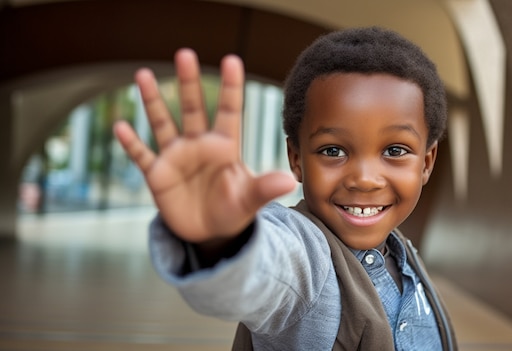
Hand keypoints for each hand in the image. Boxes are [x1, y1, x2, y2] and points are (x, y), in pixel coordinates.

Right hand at [114, 49, 295, 243]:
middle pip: (193, 108)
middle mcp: (199, 145)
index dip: (231, 87)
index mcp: (225, 146)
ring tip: (143, 74)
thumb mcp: (250, 200)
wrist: (210, 232)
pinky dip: (131, 143)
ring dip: (153, 101)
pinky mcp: (158, 174)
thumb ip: (265, 188)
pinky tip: (120, 126)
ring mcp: (176, 157)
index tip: (232, 60)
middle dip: (189, 83)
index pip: (230, 110)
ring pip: (163, 123)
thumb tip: (289, 182)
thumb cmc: (234, 210)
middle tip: (185, 54)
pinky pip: (142, 155)